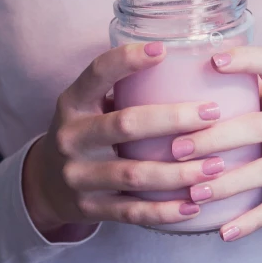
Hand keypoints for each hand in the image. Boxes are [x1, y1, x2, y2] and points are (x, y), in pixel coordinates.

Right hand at [22, 43, 223, 239]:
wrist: (44, 184)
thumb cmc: (85, 133)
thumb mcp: (89, 105)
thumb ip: (125, 90)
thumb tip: (189, 65)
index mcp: (73, 103)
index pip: (97, 73)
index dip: (128, 60)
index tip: (163, 50)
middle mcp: (71, 137)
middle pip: (125, 124)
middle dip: (174, 119)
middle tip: (213, 114)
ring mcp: (78, 176)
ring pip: (134, 174)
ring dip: (179, 172)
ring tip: (217, 166)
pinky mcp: (88, 208)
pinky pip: (132, 212)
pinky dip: (165, 211)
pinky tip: (195, 206)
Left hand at [171, 46, 261, 242]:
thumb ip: (234, 98)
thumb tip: (162, 91)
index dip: (246, 59)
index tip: (212, 62)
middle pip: (260, 124)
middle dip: (214, 138)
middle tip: (177, 150)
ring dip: (228, 184)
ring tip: (194, 194)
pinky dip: (252, 220)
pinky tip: (225, 232)